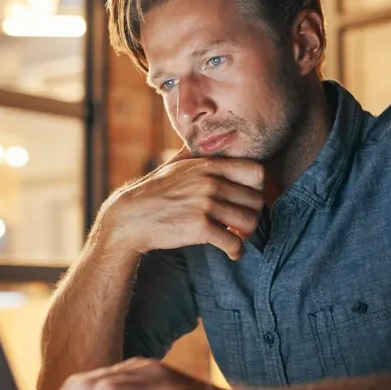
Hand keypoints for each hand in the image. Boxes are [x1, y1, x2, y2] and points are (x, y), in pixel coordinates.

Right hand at [102, 154, 264, 259]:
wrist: (132, 217)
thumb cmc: (156, 191)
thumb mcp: (176, 164)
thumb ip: (196, 152)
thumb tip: (206, 137)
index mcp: (210, 165)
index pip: (257, 172)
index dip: (259, 188)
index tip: (250, 199)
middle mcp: (210, 182)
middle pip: (255, 200)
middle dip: (252, 214)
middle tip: (242, 223)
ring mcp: (205, 204)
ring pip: (249, 221)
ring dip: (247, 234)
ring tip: (238, 236)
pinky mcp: (199, 228)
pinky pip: (234, 242)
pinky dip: (237, 251)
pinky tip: (232, 252)